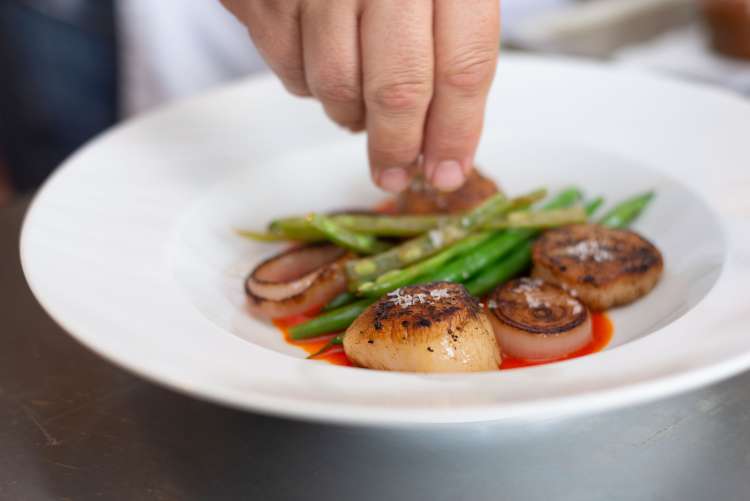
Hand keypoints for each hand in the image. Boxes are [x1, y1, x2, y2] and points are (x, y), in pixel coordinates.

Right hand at [220, 0, 499, 191]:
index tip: (447, 172)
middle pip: (397, 89)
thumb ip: (455, 39)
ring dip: (350, 116)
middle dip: (398, 147)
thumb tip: (446, 136)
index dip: (457, 132)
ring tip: (361, 108)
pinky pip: (287, 69)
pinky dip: (308, 84)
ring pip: (334, 87)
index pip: (463, 65)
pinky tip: (324, 61)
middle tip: (395, 174)